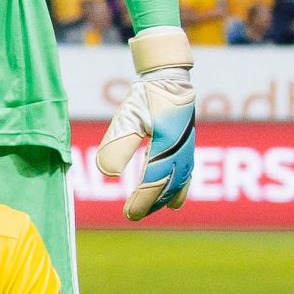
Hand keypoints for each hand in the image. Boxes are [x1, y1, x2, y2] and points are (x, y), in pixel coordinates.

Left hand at [93, 25, 195, 219]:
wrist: (168, 78)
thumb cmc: (145, 98)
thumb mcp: (127, 119)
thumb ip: (118, 145)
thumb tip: (106, 173)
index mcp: (167, 146)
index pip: (153, 181)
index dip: (141, 200)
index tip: (128, 215)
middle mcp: (181, 150)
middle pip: (167, 184)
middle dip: (151, 202)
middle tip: (133, 215)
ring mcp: (187, 148)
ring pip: (179, 180)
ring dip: (166, 197)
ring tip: (154, 209)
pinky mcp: (186, 144)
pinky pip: (187, 172)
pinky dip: (181, 187)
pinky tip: (177, 199)